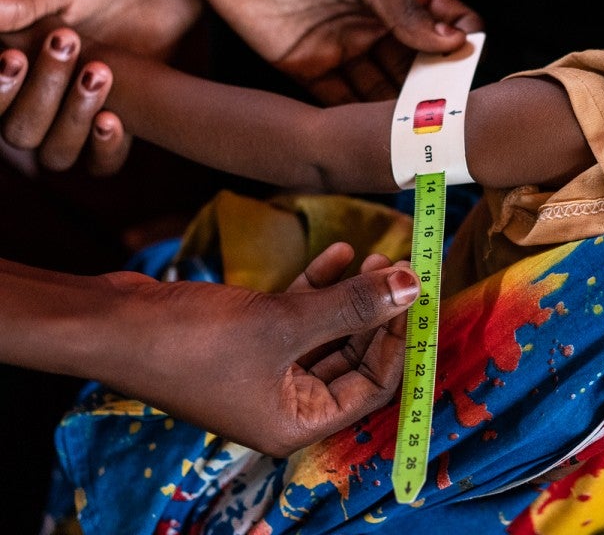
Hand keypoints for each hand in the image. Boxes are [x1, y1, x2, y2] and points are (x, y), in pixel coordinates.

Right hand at [0, 26, 128, 174]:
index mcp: (10, 66)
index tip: (15, 56)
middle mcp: (35, 100)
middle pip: (19, 131)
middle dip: (40, 93)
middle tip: (68, 42)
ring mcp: (76, 118)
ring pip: (55, 152)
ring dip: (72, 119)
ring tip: (98, 73)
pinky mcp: (117, 125)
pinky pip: (100, 164)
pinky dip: (103, 150)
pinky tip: (112, 120)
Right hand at [96, 242, 417, 455]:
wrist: (111, 323)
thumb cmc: (193, 340)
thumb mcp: (286, 322)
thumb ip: (354, 306)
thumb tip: (414, 288)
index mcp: (297, 422)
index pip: (373, 387)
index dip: (400, 341)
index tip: (421, 296)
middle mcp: (285, 403)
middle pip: (354, 357)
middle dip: (380, 312)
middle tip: (404, 269)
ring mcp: (266, 371)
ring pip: (329, 331)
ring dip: (354, 295)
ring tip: (378, 255)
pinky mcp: (250, 339)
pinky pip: (300, 316)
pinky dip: (320, 286)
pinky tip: (340, 253)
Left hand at [183, 0, 483, 101]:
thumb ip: (403, 8)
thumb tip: (453, 41)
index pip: (445, 22)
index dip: (461, 43)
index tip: (467, 65)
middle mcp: (373, 22)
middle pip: (417, 64)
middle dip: (433, 87)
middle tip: (444, 113)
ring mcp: (341, 45)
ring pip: (380, 88)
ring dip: (397, 108)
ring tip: (414, 130)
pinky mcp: (304, 65)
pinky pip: (338, 100)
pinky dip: (355, 118)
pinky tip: (371, 133)